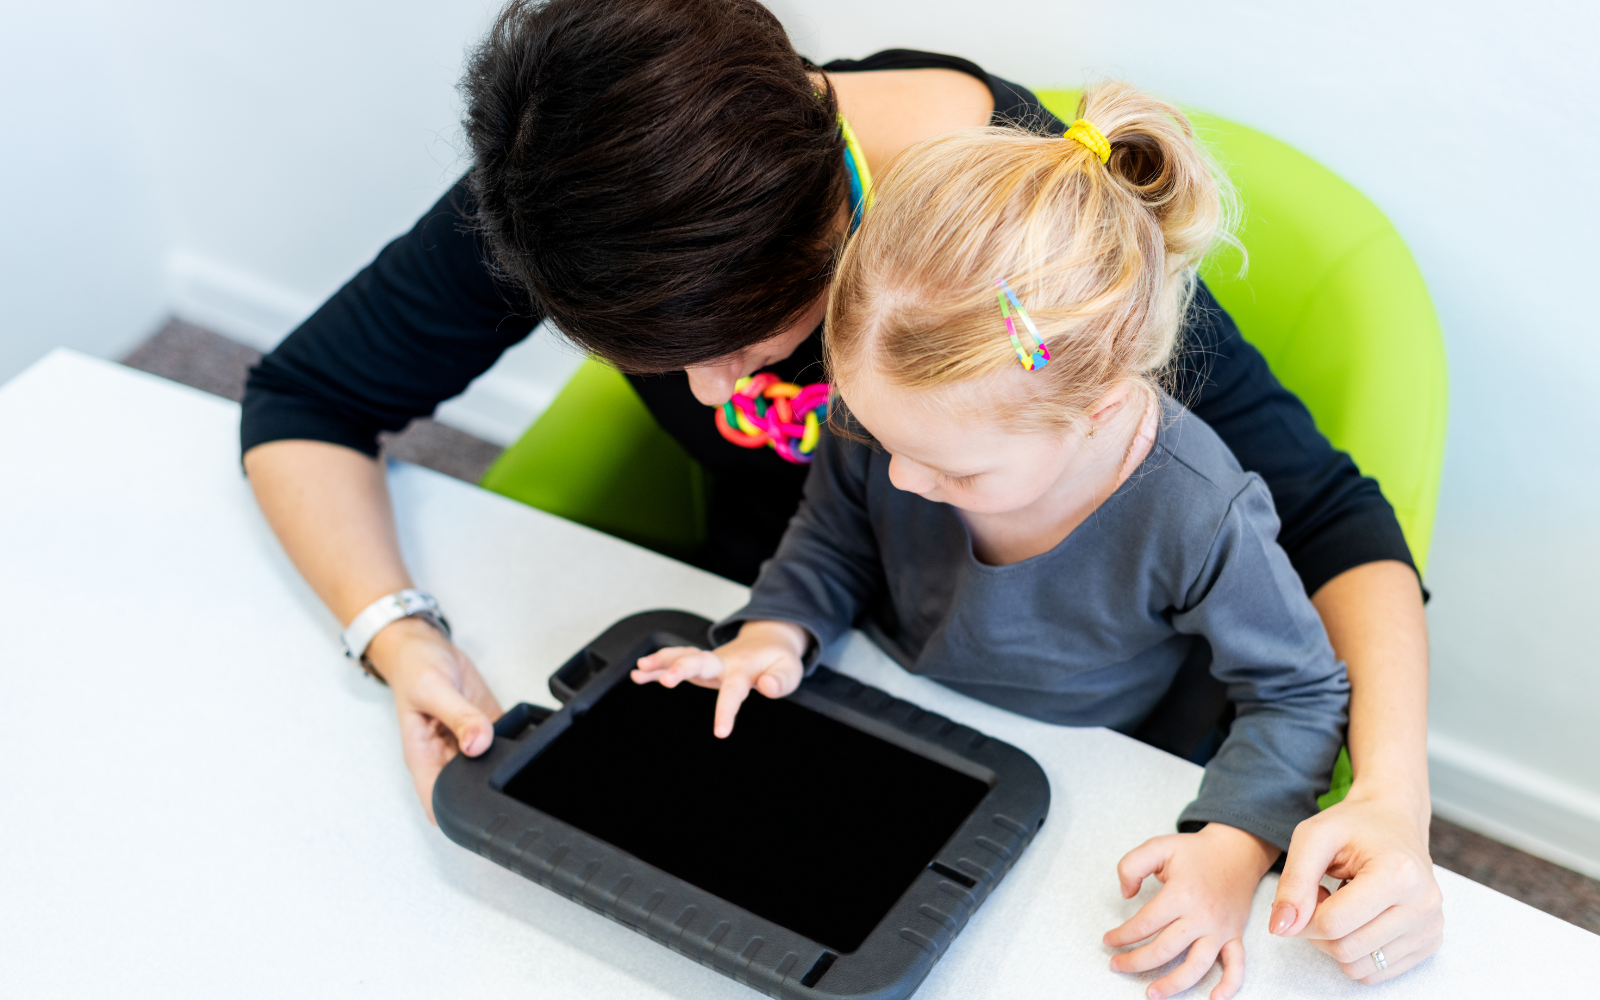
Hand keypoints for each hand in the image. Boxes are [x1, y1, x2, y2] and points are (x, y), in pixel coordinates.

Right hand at [366, 617, 501, 823]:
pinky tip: (521, 730)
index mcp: (424, 757)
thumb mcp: (432, 690)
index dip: (456, 816)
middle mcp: (446, 756)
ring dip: (505, 762)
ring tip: (513, 745)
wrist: (426, 645)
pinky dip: (516, 740)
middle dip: (489, 787)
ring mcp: (467, 744)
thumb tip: (479, 744)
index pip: (437, 803)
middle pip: (470, 789)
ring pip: (492, 767)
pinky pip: (505, 742)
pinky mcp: (486, 727)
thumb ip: (458, 717)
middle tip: (507, 770)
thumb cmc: (414, 669)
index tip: (481, 808)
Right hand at [630, 620, 807, 736]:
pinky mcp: (700, 663)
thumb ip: (780, 681)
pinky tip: (639, 675)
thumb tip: (766, 688)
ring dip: (662, 661)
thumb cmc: (778, 660)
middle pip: (700, 661)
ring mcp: (709, 660)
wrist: (768, 640)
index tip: (720, 733)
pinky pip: (676, 660)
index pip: (734, 691)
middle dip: (682, 668)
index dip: (726, 711)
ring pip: (683, 656)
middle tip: (667, 680)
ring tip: (640, 669)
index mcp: (744, 669)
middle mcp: (722, 662)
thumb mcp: (790, 671)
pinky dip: (658, 666)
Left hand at [1104, 823, 1280, 999]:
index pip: (1144, 924)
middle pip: (1165, 950)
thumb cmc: (1194, 851)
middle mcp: (1202, 916)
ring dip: (1173, 985)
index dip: (1122, 935)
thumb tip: (1126, 894)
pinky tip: (1214, 999)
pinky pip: (1236, 965)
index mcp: (1181, 894)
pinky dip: (1229, 985)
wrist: (1236, 850)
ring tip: (1151, 994)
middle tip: (1116, 965)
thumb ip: (1132, 866)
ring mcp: (1221, 929)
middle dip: (1136, 962)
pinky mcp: (1235, 935)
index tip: (1108, 941)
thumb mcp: (1158, 846)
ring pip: (1196, 966)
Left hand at [1270, 786, 1441, 982]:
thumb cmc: (1352, 825)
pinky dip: (1356, 952)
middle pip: (1346, 949)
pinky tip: (1358, 919)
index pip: (1332, 924)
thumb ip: (1293, 882)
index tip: (1304, 893)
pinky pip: (1377, 972)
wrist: (1394, 820)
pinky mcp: (1430, 942)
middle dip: (1318, 930)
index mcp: (1399, 874)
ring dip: (1336, 942)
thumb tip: (1280, 928)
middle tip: (1321, 896)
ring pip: (1360, 968)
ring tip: (1339, 905)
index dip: (1302, 917)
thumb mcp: (1312, 837)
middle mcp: (1424, 904)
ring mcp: (1431, 927)